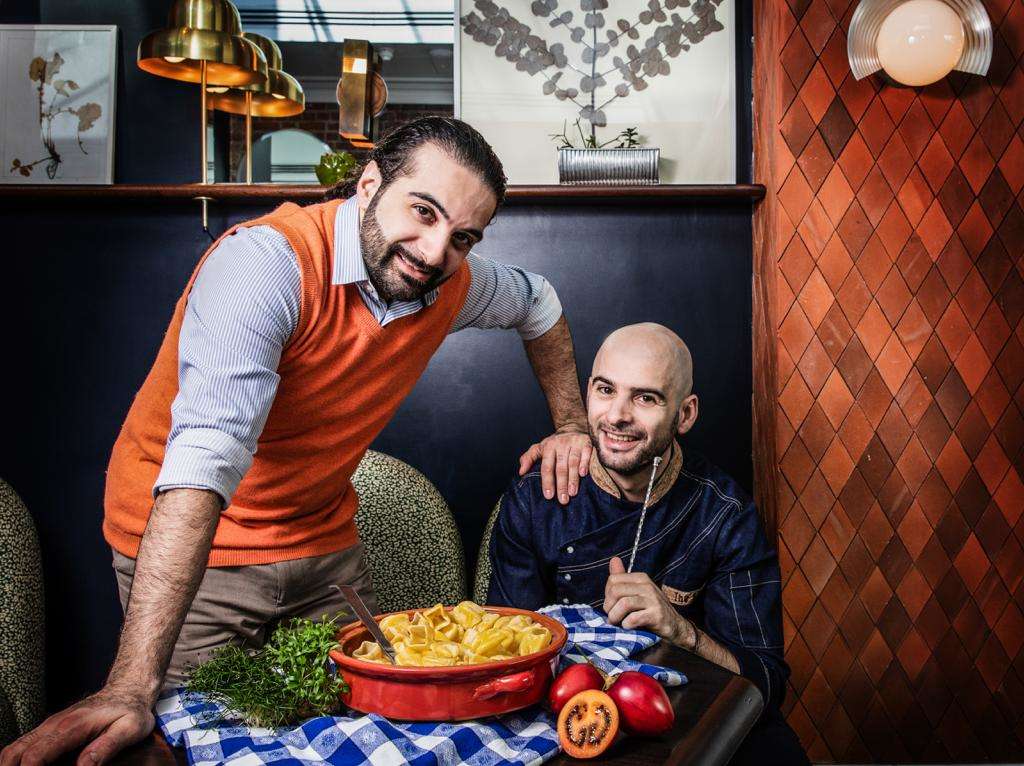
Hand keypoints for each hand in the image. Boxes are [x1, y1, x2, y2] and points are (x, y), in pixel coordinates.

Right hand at [0, 685, 154, 765]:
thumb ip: (106, 747)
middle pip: (16, 754)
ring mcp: (49, 725)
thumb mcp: (130, 729)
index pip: (36, 756)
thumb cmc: (131, 711)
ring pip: (14, 748)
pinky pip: (22, 744)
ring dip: (11, 765)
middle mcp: (55, 724)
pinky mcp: (49, 728)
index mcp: (72, 726)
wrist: (128, 689)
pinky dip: (15, 759)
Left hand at [517, 426, 591, 503]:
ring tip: (572, 493)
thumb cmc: (554, 443)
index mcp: (549, 447)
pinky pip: (587, 453)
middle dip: (561, 485)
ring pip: (573, 462)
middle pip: (561, 468)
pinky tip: (584, 474)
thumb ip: (529, 458)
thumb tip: (521, 472)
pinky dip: (585, 463)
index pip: (547, 467)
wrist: (572, 427)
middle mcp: (561, 444)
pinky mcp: (586, 442)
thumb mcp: (539, 448)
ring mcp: (574, 443)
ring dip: (573, 478)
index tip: (549, 496)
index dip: (547, 482)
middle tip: (562, 500)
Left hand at [603, 556, 694, 647]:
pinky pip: (633, 618)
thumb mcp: (637, 592)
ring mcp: (653, 600)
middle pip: (615, 591)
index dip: (607, 595)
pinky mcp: (656, 615)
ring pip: (624, 604)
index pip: (613, 580)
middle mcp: (647, 586)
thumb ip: (623, 578)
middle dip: (609, 607)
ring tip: (618, 623)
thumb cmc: (651, 609)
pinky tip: (629, 627)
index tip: (611, 606)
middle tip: (612, 617)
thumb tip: (614, 559)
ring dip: (615, 617)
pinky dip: (626, 625)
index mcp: (641, 578)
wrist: (674, 626)